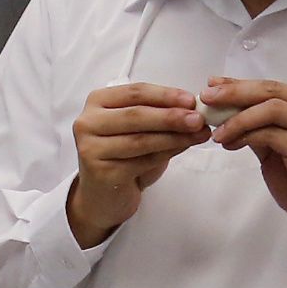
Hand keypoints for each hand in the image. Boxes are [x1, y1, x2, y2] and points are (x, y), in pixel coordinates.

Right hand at [65, 83, 209, 245]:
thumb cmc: (123, 156)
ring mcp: (91, 148)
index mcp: (97, 102)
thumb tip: (193, 109)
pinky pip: (142, 161)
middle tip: (198, 118)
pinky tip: (183, 148)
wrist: (104, 194)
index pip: (135, 93)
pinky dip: (167, 154)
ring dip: (174, 136)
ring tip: (198, 134)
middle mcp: (88, 122)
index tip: (191, 100)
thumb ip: (158, 115)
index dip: (165, 95)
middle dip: (171, 116)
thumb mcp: (139, 128)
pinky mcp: (101, 172)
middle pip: (136, 115)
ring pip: (141, 139)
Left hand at [202, 78, 286, 250]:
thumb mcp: (281, 147)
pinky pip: (272, 136)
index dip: (240, 84)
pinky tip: (230, 145)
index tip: (212, 86)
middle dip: (235, 93)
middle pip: (272, 92)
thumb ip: (262, 127)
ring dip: (238, 119)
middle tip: (207, 99)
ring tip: (217, 133)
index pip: (273, 86)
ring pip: (271, 110)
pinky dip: (246, 136)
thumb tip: (226, 110)